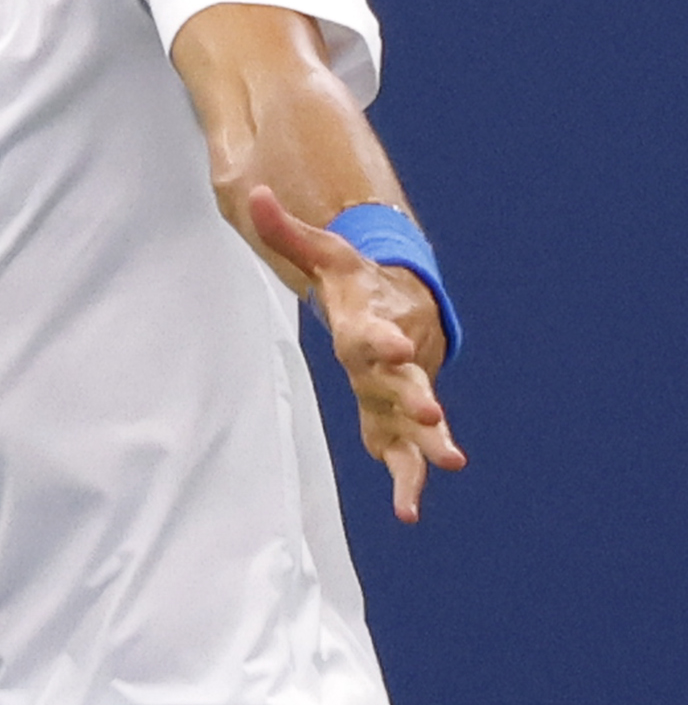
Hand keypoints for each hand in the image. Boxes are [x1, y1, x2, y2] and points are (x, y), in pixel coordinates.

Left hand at [247, 185, 467, 522]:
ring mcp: (399, 392)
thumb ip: (286, 231)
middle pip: (405, 379)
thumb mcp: (322, 254)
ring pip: (418, 421)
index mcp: (369, 324)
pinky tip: (407, 511)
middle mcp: (391, 363)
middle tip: (433, 411)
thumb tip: (252, 194)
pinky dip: (407, 478)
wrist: (402, 303)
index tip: (398, 345)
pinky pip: (405, 451)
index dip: (384, 338)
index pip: (375, 331)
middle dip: (419, 395)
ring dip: (429, 442)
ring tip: (451, 462)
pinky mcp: (397, 419)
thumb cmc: (355, 282)